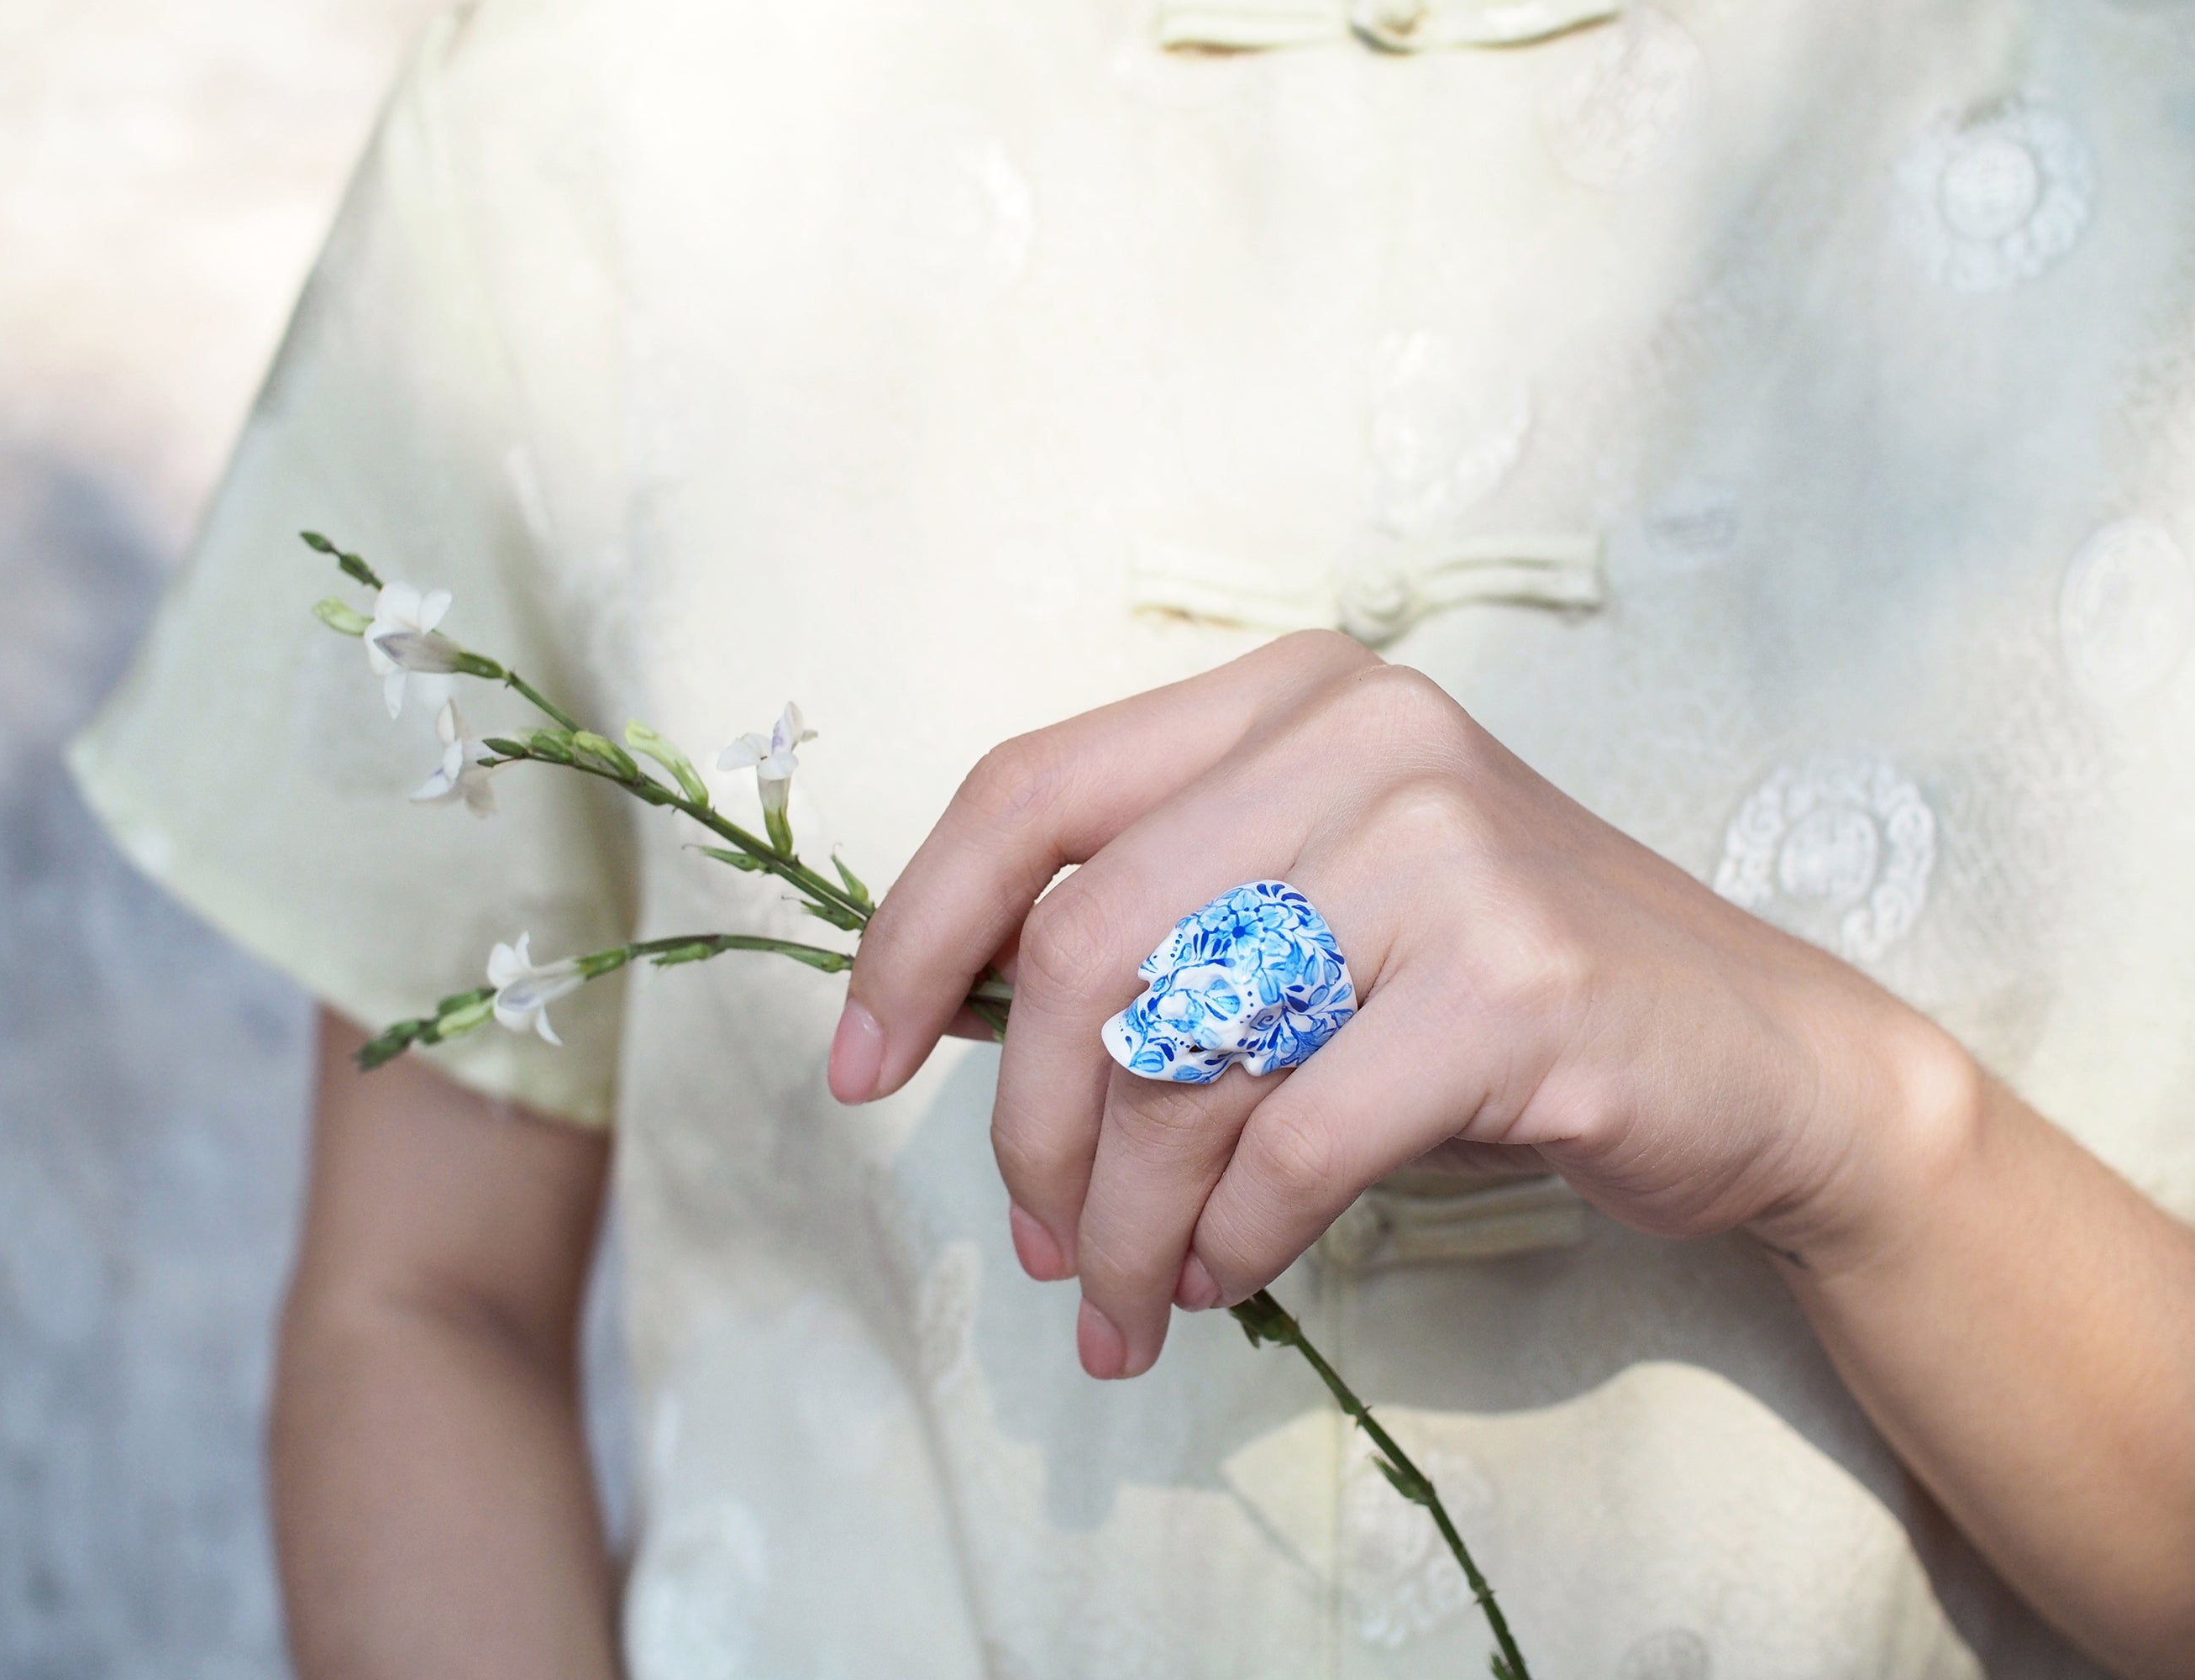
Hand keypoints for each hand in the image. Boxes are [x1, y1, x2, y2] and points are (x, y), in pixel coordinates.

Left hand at [835, 632, 1978, 1378]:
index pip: (1027, 791)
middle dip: (1032, 1130)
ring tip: (1125, 1302)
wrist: (1758, 1059)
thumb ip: (1165, 928)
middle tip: (1041, 1243)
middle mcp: (1359, 738)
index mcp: (1285, 698)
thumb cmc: (1495, 993)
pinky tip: (1229, 1278)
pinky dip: (1235, 1237)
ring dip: (1126, 1219)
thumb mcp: (1320, 909)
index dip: (913, 936)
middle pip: (1086, 948)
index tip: (865, 1068)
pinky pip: (1296, 1141)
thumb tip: (970, 1049)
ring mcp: (1447, 850)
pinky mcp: (1515, 983)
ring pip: (1185, 1061)